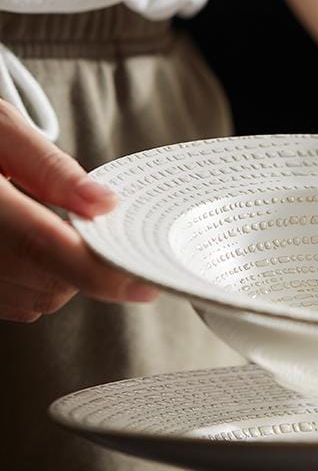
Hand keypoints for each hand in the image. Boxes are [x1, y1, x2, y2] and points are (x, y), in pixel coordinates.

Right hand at [0, 101, 158, 322]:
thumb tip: (105, 204)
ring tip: (41, 225)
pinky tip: (22, 246)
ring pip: (39, 299)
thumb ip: (50, 167)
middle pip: (51, 282)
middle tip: (79, 219)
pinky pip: (18, 303)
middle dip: (82, 260)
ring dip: (61, 274)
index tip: (145, 283)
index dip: (103, 273)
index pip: (49, 250)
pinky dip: (37, 282)